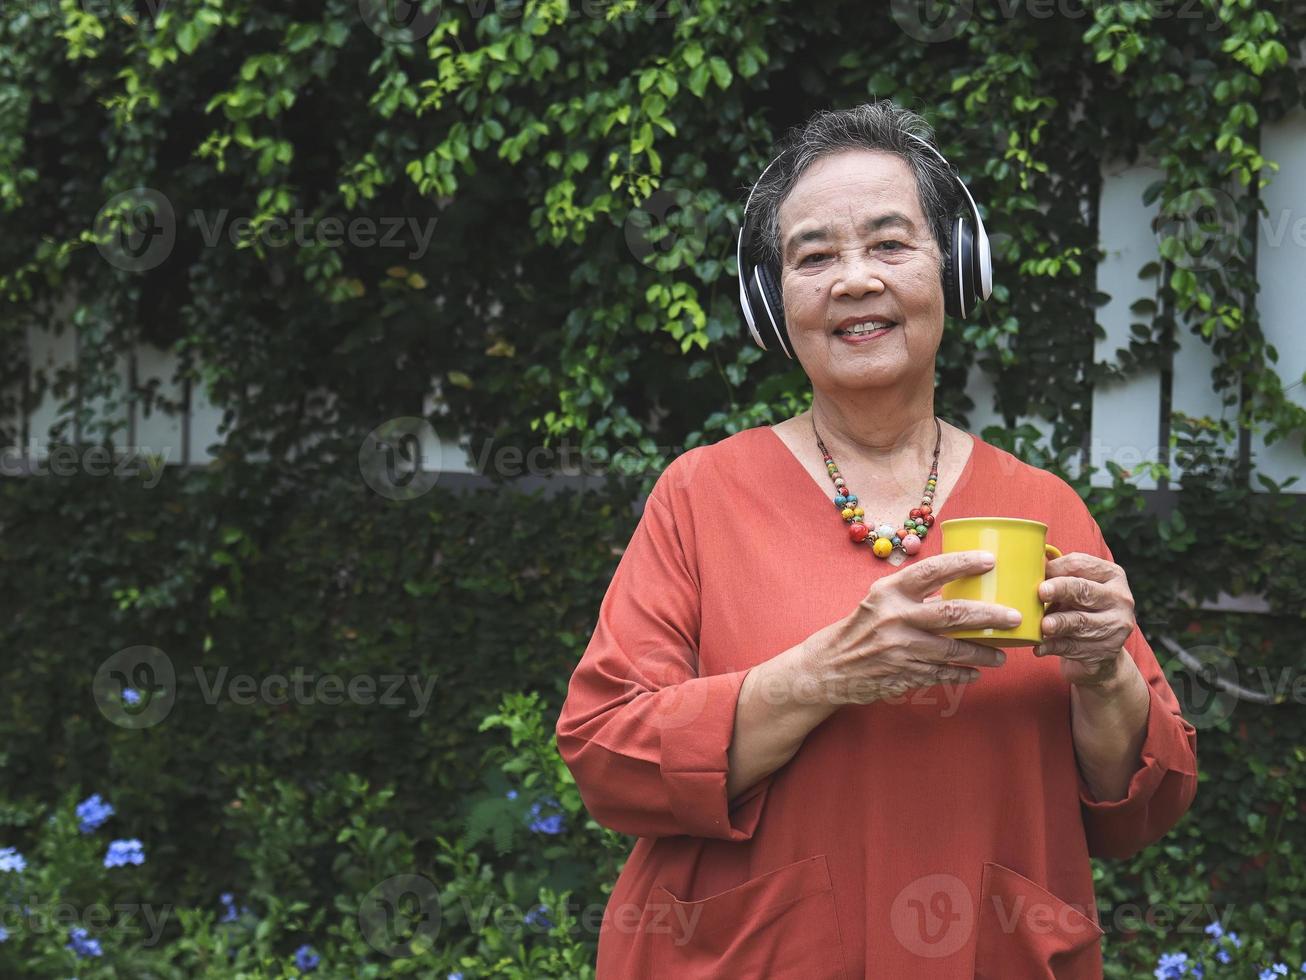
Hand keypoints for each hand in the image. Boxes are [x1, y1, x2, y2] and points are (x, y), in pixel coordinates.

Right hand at [799, 550, 1016, 705]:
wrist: (828, 667)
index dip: (963, 564)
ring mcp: (900, 649)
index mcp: (889, 593)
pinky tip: (976, 672)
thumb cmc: (859, 628)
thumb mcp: (878, 602)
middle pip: (953, 613)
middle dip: (990, 615)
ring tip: (1002, 653)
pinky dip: (962, 673)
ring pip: (953, 649)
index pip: (931, 571)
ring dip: (982, 652)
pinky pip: (942, 674)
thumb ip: (912, 595)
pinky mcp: (903, 674)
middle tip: (1014, 616)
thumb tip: (956, 585)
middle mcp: (895, 618)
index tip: (990, 561)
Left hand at [1034, 552, 1135, 689]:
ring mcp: (1115, 626)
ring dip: (1058, 623)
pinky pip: (1073, 647)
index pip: (1080, 564)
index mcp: (1112, 575)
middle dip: (1061, 589)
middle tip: (1041, 591)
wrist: (1101, 649)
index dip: (1056, 567)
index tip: (1037, 571)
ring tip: (1043, 625)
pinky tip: (1039, 647)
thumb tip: (1028, 565)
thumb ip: (1058, 576)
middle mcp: (1119, 598)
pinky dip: (1053, 646)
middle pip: (1084, 590)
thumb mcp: (1076, 588)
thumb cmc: (1081, 609)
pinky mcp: (1105, 650)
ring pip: (1081, 622)